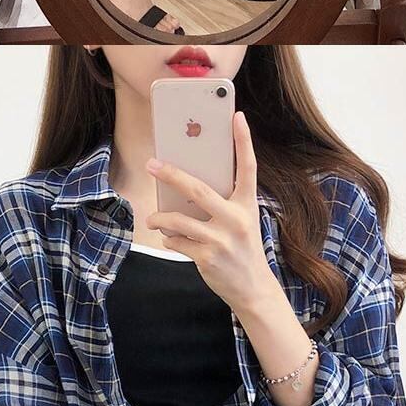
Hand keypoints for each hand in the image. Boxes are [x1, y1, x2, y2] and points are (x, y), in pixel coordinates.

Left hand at [145, 109, 277, 321]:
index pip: (248, 167)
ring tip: (153, 219)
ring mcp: (221, 239)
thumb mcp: (241, 221)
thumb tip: (184, 187)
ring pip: (179, 220)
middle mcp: (236, 219)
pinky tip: (171, 239)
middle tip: (152, 165)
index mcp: (247, 204)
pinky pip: (177, 241)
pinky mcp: (207, 257)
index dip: (243, 141)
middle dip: (171, 174)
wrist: (253, 288)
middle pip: (197, 189)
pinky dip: (170, 239)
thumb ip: (222, 203)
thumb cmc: (242, 249)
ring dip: (160, 218)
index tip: (237, 117)